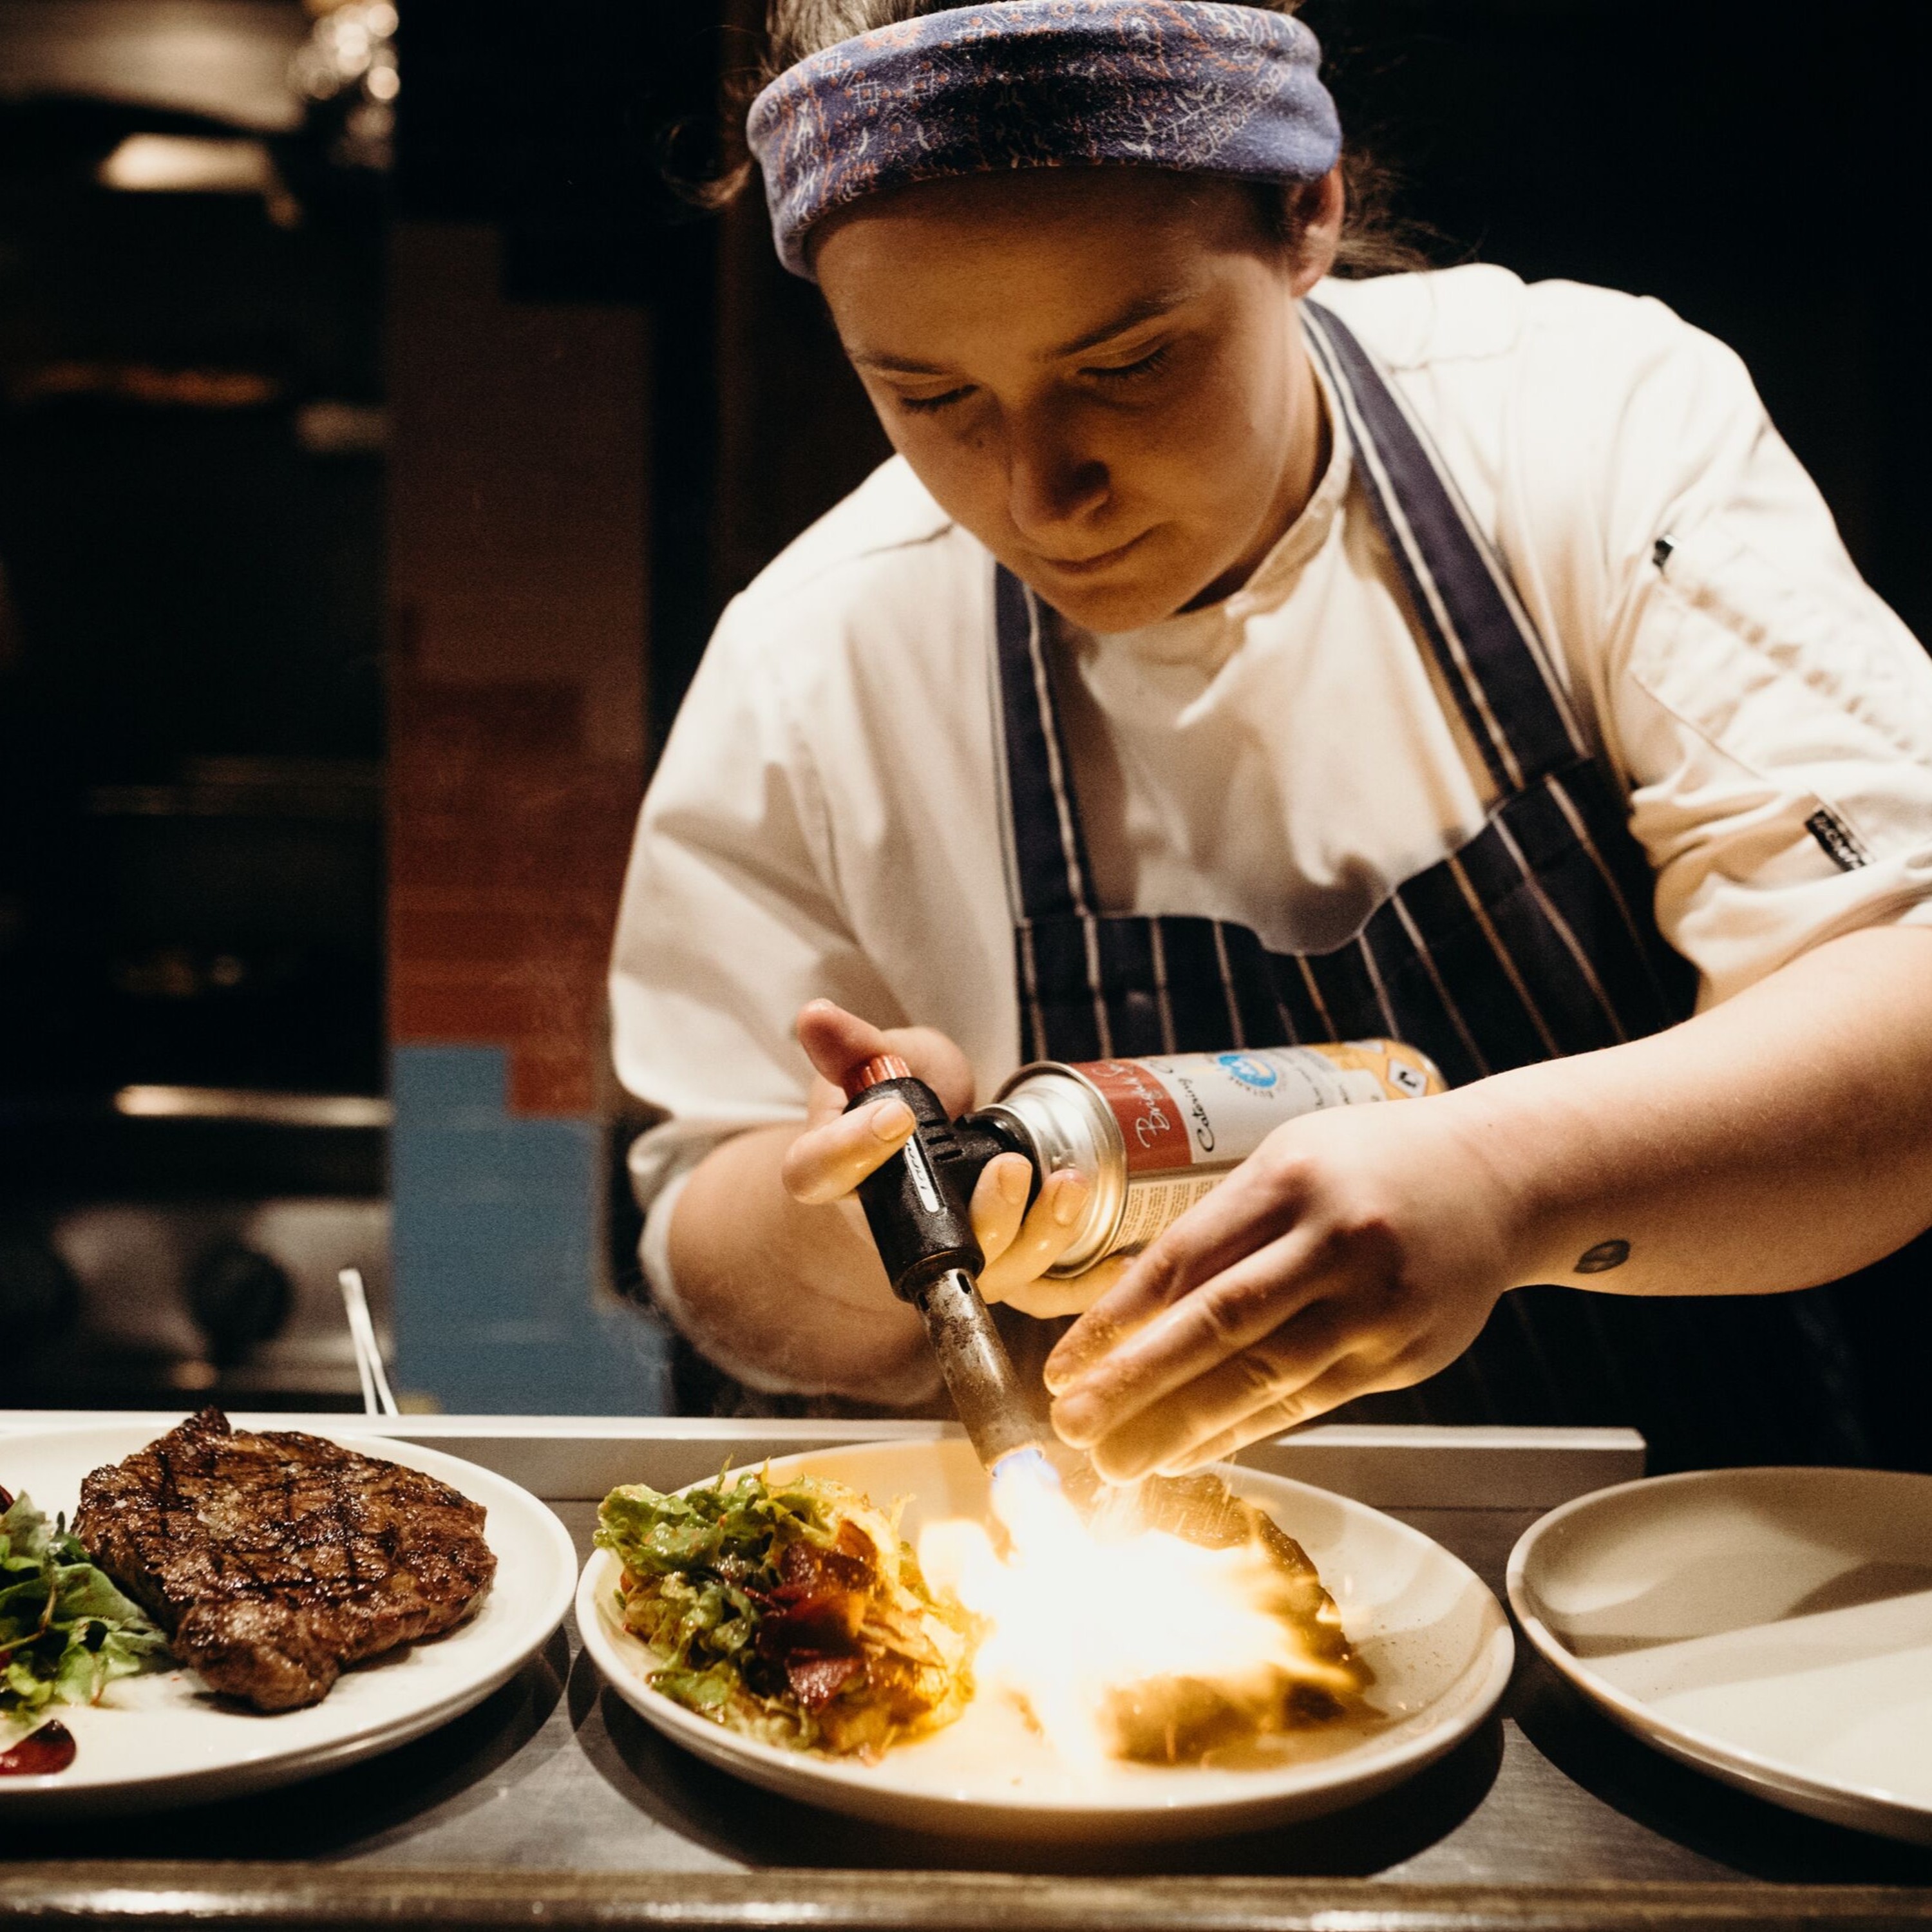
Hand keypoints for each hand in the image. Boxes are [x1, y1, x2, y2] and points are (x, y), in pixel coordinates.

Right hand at [781, 1000, 1099, 1315]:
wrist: (922, 1149)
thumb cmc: (893, 1100)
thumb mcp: (876, 1061)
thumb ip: (856, 1046)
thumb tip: (814, 1014)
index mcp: (838, 1174)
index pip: (822, 1173)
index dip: (851, 1152)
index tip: (895, 1118)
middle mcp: (893, 1229)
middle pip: (928, 1245)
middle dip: (981, 1217)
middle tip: (1009, 1167)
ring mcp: (952, 1254)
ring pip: (994, 1272)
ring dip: (1038, 1238)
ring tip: (1069, 1186)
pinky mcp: (1002, 1266)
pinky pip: (1040, 1293)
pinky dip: (1081, 1285)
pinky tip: (1119, 1259)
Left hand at [1042, 1093, 1518, 1480]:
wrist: (1498, 1178)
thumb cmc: (1368, 1166)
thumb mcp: (1288, 1163)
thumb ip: (1218, 1229)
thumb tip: (1126, 1312)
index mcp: (1289, 1181)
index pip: (1183, 1260)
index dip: (1116, 1319)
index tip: (1063, 1364)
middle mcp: (1333, 1242)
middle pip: (1217, 1326)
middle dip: (1136, 1384)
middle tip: (1073, 1427)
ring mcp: (1375, 1304)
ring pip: (1262, 1379)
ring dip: (1181, 1428)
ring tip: (1119, 1462)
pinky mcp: (1403, 1355)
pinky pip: (1308, 1404)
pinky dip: (1243, 1434)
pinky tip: (1191, 1455)